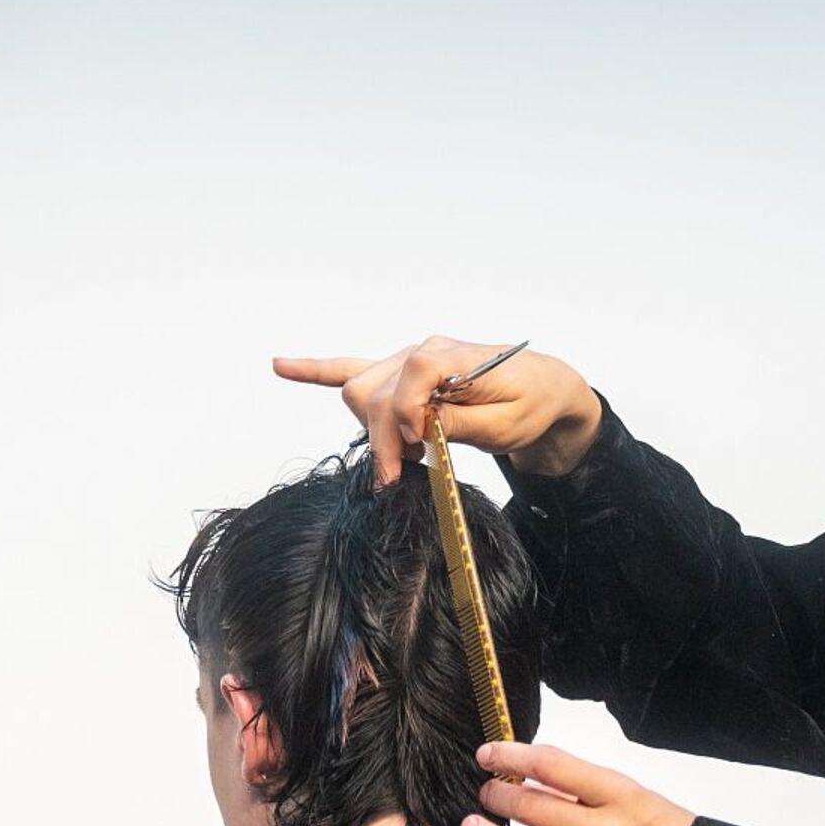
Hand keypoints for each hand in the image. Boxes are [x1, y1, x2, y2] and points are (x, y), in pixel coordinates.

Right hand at [272, 335, 601, 484]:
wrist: (544, 389)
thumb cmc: (530, 405)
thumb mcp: (507, 425)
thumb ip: (460, 426)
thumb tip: (420, 430)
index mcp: (449, 356)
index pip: (402, 386)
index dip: (402, 425)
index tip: (416, 455)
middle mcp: (422, 351)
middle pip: (370, 392)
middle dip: (380, 438)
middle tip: (402, 474)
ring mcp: (408, 360)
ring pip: (359, 390)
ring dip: (370, 427)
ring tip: (403, 454)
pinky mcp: (401, 374)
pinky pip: (351, 367)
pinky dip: (316, 368)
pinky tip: (280, 365)